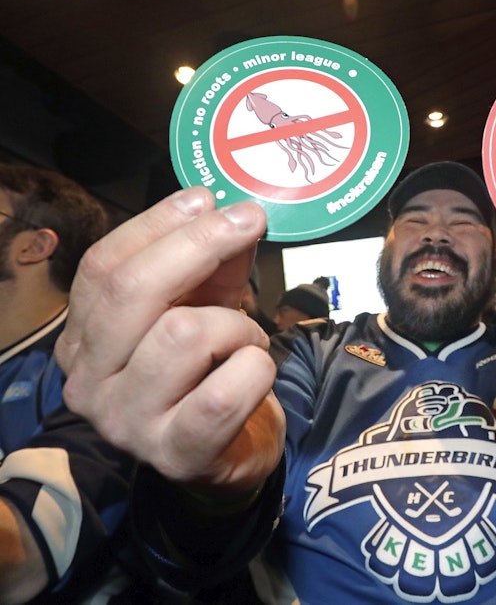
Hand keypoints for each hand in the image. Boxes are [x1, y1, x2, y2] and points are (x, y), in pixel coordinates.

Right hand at [58, 188, 284, 497]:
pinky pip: (224, 390)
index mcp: (84, 339)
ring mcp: (127, 423)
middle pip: (132, 291)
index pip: (104, 267)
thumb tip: (233, 211)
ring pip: (184, 334)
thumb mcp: (207, 307)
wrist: (232, 452)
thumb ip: (215, 263)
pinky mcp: (176, 453)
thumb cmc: (212, 373)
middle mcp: (88, 383)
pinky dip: (256, 369)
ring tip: (247, 342)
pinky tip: (256, 373)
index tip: (207, 197)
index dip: (158, 224)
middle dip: (199, 245)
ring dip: (237, 327)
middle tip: (248, 222)